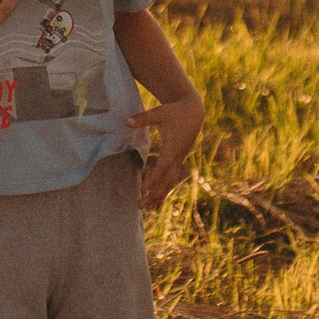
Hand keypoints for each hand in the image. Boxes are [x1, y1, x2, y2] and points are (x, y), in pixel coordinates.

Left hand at [135, 91, 203, 211]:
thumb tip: (125, 121)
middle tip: (140, 205)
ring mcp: (179, 160)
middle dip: (155, 194)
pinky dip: (163, 188)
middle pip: (167, 180)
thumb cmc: (174, 111)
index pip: (163, 167)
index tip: (143, 190)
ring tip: (144, 207)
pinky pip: (171, 178)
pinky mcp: (178, 160)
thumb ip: (142, 118)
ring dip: (158, 195)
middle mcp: (178, 156)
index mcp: (174, 147)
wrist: (193, 111)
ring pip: (170, 182)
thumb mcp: (158, 112)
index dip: (153, 179)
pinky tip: (154, 198)